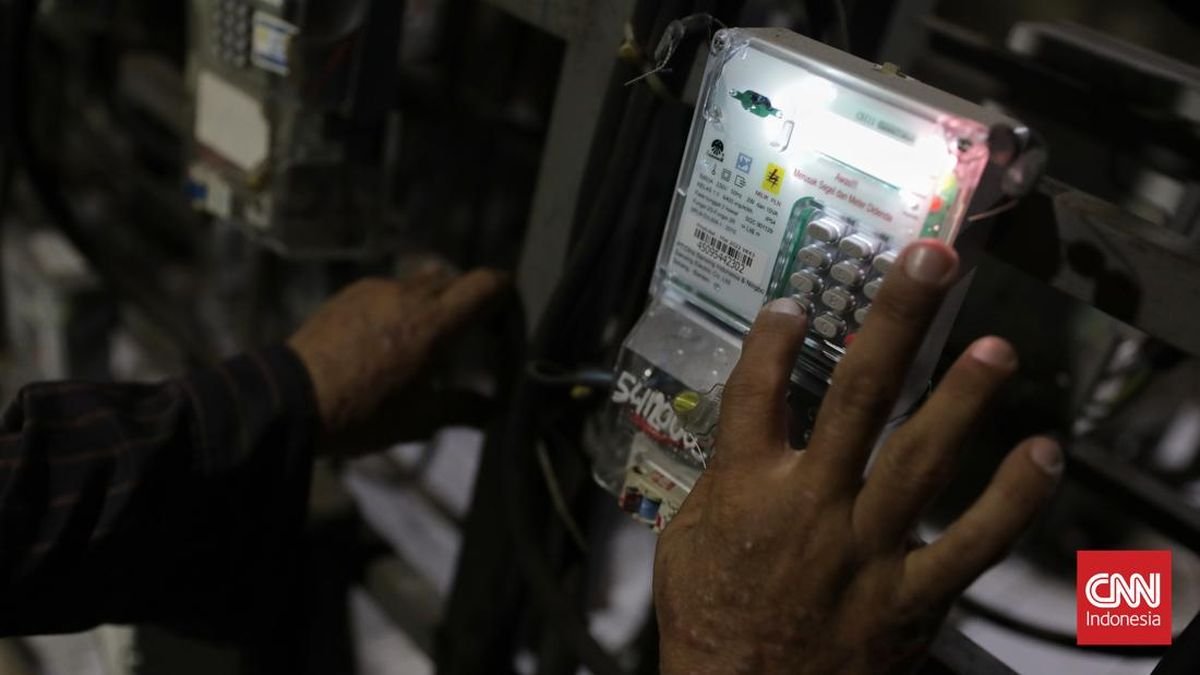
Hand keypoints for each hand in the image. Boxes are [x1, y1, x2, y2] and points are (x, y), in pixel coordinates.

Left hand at [288, 265, 507, 453]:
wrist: (289, 401)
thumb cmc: (361, 414)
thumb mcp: (420, 421)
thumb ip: (465, 409)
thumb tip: (496, 410)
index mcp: (433, 324)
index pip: (487, 284)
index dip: (506, 294)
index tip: (508, 315)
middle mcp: (408, 295)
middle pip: (456, 279)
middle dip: (469, 301)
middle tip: (471, 333)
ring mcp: (375, 289)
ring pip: (420, 282)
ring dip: (433, 302)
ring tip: (425, 338)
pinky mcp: (349, 293)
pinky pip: (388, 289)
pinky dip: (400, 306)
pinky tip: (387, 339)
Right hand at [654, 241, 1062, 673]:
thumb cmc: (709, 622)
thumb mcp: (683, 543)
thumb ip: (715, 480)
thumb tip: (734, 433)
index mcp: (743, 487)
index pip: (756, 389)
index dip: (774, 337)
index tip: (797, 301)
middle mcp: (808, 503)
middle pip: (855, 396)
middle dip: (895, 323)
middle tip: (931, 264)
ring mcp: (863, 548)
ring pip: (918, 459)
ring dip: (960, 399)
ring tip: (995, 347)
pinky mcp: (907, 595)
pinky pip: (968, 545)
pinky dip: (1010, 502)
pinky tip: (1042, 454)